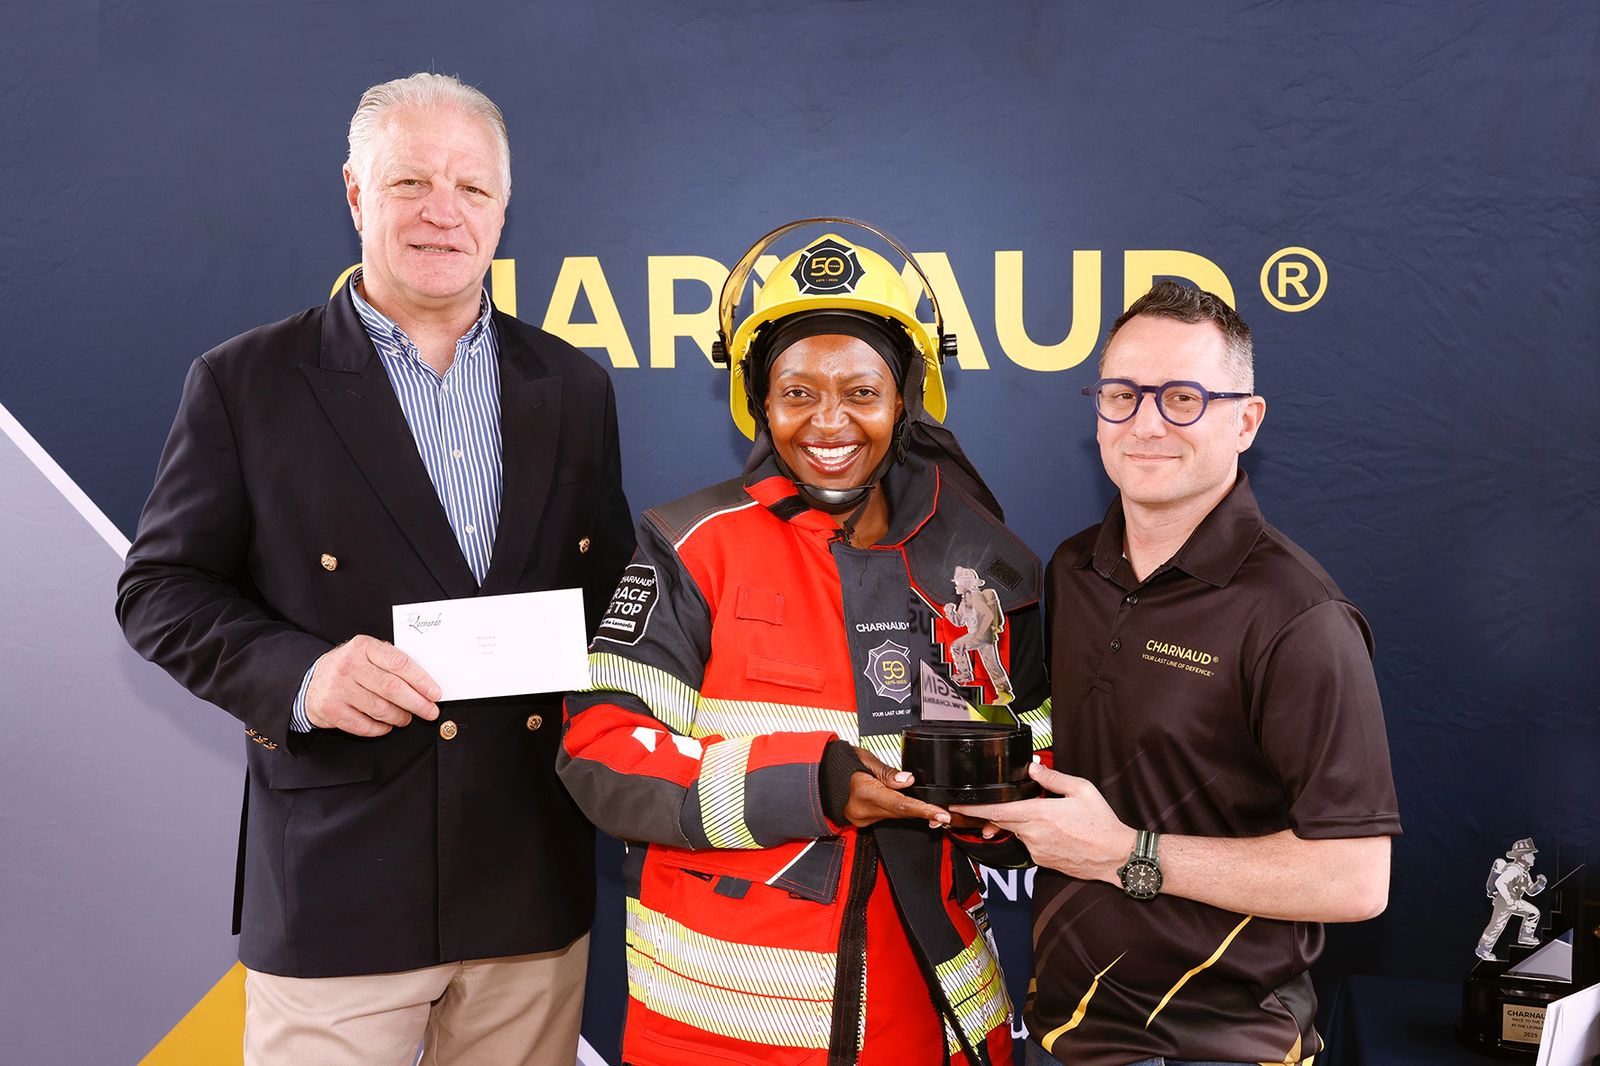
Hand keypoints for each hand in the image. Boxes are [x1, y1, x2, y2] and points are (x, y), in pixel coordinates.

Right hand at [304, 635, 441, 736]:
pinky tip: (387, 725)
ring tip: (407, 718)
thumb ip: (391, 661)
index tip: (435, 693)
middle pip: (393, 688)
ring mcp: (338, 688)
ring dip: (400, 717)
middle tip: (430, 711)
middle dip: (417, 703)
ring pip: (381, 709)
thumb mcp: (367, 654)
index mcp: (363, 646)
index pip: (399, 663)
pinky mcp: (331, 709)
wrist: (311, 681)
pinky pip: (364, 725)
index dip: (421, 680)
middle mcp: (349, 665)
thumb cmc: (350, 667)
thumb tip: (425, 682)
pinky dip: (380, 728)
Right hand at [843, 747, 951, 828]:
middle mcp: (863, 810)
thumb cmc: (840, 764)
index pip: (900, 804)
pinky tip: (915, 810)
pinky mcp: (862, 820)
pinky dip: (902, 812)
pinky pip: (887, 816)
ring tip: (935, 812)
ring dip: (914, 813)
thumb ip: (887, 772)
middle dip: (924, 813)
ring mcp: (862, 818)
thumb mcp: (863, 759)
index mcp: (864, 793)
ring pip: (896, 816)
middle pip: (901, 813)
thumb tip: (909, 779)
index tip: (941, 815)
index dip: (923, 810)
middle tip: (945, 814)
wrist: (819, 775)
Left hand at [952, 762, 1133, 881]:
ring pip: (1016, 832)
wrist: (1116, 857)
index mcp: (1039, 814)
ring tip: (1043, 816)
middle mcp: (1033, 835)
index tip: (956, 805)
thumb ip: (1052, 778)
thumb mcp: (1081, 790)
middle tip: (983, 806)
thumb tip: (1032, 768)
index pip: (998, 810)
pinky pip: (1029, 844)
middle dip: (991, 813)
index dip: (974, 808)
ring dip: (1018, 823)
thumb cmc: (1101, 823)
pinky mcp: (1042, 862)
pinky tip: (1052, 830)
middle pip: (1001, 821)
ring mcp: (1036, 850)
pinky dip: (1031, 834)